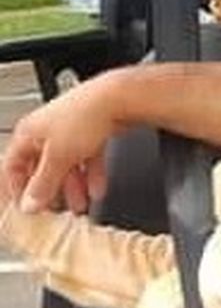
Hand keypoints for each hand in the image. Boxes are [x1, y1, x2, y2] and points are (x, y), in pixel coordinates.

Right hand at [2, 73, 119, 214]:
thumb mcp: (58, 157)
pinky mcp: (93, 130)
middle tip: (57, 209)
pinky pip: (88, 157)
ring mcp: (72, 129)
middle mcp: (48, 130)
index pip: (14, 165)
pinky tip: (97, 189)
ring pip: (68, 164)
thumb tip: (30, 203)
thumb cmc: (84, 115)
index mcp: (29, 132)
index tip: (27, 206)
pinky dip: (92, 174)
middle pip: (44, 167)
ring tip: (81, 205)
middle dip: (52, 190)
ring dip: (74, 186)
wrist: (120, 98)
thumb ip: (43, 183)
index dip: (18, 188)